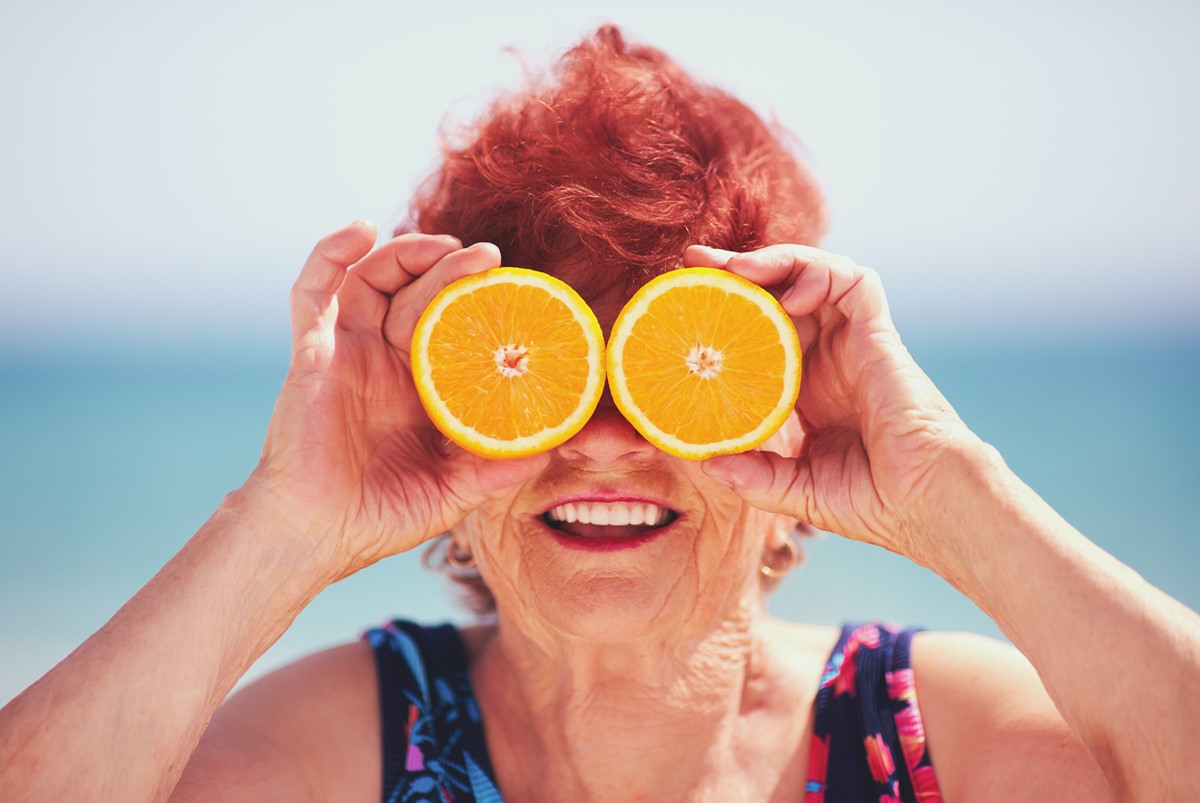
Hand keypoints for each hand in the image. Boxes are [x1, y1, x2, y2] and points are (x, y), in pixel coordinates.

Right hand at [249, 222, 548, 579]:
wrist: (316, 537)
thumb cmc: (378, 516)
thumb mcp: (452, 492)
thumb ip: (496, 469)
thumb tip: (551, 449)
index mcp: (420, 385)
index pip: (452, 323)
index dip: (479, 300)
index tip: (516, 289)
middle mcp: (384, 360)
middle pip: (418, 292)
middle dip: (453, 268)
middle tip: (489, 258)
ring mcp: (346, 351)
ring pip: (372, 278)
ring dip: (405, 252)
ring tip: (444, 246)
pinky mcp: (311, 352)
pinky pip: (312, 291)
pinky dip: (330, 253)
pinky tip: (361, 230)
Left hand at [689, 243, 979, 563]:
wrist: (924, 505)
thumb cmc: (872, 503)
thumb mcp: (795, 490)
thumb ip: (753, 476)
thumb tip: (705, 463)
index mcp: (803, 384)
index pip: (757, 329)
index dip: (725, 310)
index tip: (683, 299)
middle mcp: (826, 356)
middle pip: (778, 292)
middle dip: (737, 270)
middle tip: (694, 258)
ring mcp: (853, 342)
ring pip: (814, 275)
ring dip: (775, 260)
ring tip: (735, 267)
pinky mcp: (878, 335)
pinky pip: (854, 283)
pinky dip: (821, 273)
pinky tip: (792, 293)